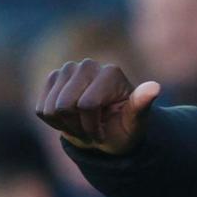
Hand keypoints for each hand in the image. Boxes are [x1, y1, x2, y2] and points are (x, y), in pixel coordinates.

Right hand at [34, 59, 160, 155]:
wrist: (111, 129)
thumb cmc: (126, 127)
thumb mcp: (136, 123)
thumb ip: (142, 105)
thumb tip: (154, 87)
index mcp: (111, 73)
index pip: (87, 105)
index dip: (93, 127)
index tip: (105, 131)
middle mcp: (88, 65)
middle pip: (65, 106)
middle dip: (78, 127)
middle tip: (93, 130)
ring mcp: (68, 70)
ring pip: (51, 109)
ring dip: (66, 126)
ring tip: (83, 125)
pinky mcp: (52, 79)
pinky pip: (41, 110)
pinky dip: (55, 122)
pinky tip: (71, 120)